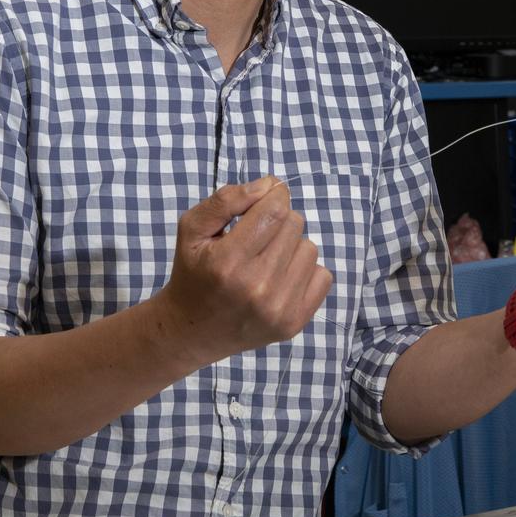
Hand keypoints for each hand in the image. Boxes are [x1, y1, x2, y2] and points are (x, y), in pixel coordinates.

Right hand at [160, 176, 331, 363]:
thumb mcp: (192, 229)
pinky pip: (323, 276)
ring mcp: (278, 309)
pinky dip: (304, 271)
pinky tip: (280, 279)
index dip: (274, 196)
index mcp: (227, 261)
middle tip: (256, 238)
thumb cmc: (193, 273)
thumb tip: (270, 185)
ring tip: (266, 260)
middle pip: (294, 225)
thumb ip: (227, 200)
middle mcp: (256, 287)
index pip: (275, 210)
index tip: (264, 200)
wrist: (193, 331)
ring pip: (310, 248)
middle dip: (277, 221)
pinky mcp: (294, 324)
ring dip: (290, 247)